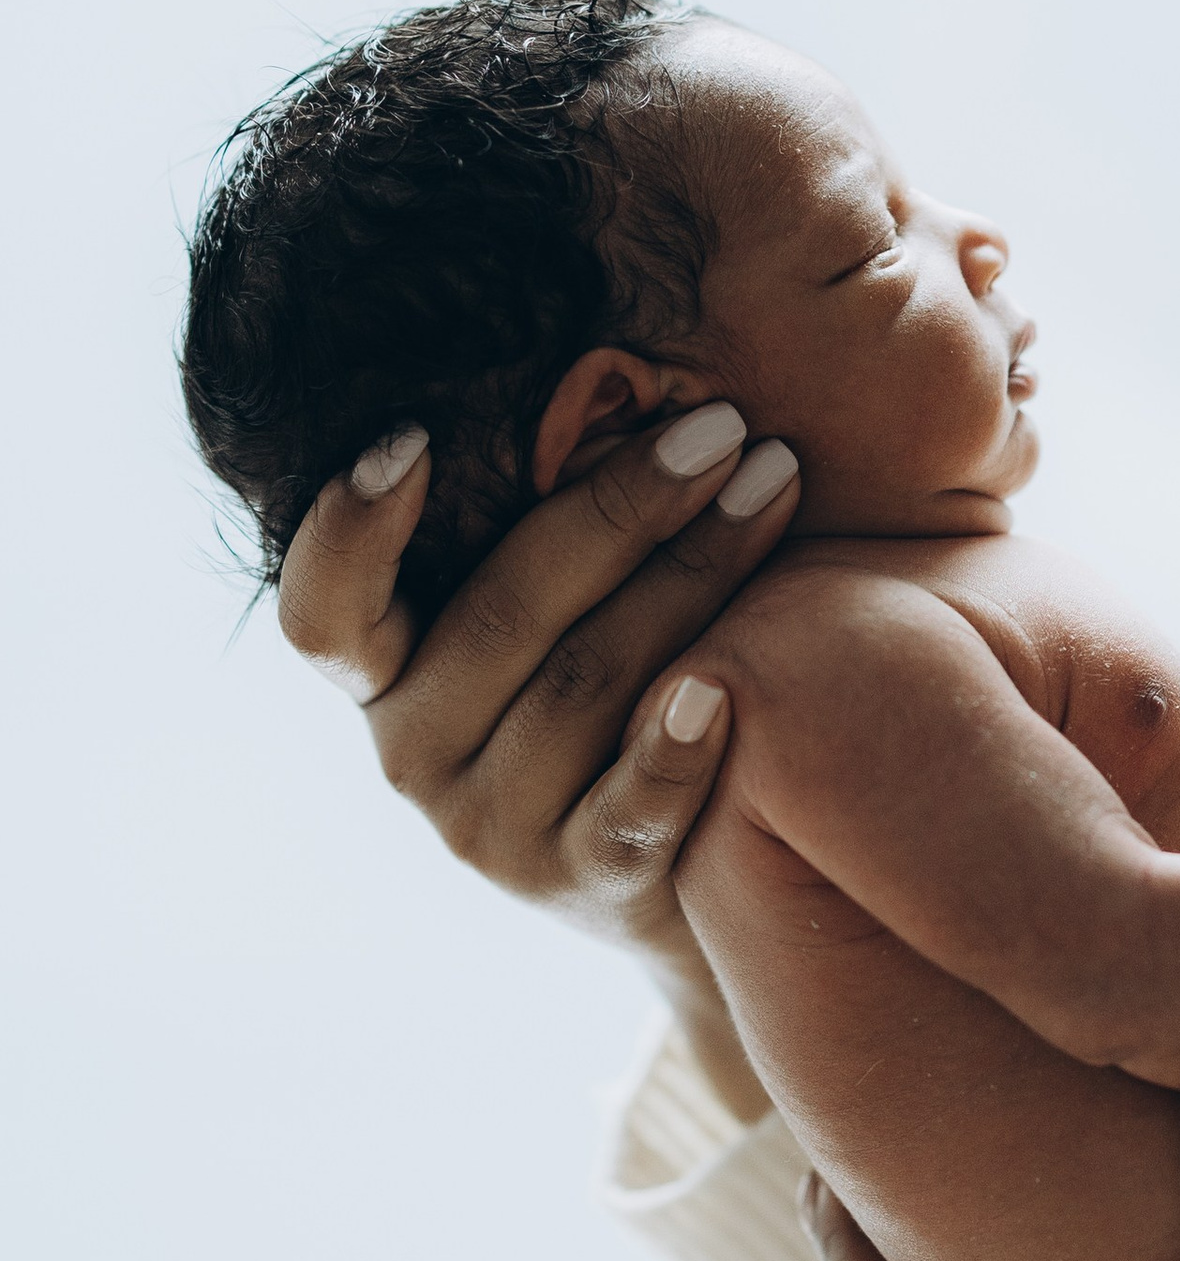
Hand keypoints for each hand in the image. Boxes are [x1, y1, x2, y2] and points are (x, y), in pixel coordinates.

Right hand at [275, 408, 800, 1114]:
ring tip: (774, 487)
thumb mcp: (559, 625)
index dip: (351, 530)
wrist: (702, 890)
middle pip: (504, 613)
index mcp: (392, 677)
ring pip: (586, 682)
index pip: (325, 613)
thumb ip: (549, 534)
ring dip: (691, 574)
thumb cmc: (632, 698)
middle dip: (619, 504)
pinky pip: (628, 809)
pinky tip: (723, 683)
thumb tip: (619, 371)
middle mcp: (419, 755)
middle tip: (720, 425)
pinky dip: (673, 746)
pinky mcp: (587, 888)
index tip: (412, 436)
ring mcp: (498, 832)